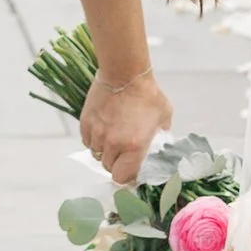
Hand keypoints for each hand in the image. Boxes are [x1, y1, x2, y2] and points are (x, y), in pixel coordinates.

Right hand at [80, 64, 172, 182]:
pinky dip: (94, 140)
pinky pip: (88, 141)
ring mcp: (97, 134)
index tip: (130, 169)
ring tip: (112, 138)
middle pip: (108, 167)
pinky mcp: (86, 123)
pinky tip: (103, 130)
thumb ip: (160, 137)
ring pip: (96, 154)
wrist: (124, 73)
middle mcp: (113, 144)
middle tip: (123, 151)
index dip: (126, 175)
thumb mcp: (164, 118)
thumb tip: (157, 148)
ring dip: (104, 151)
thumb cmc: (148, 94)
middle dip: (116, 163)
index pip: (122, 177)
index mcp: (134, 147)